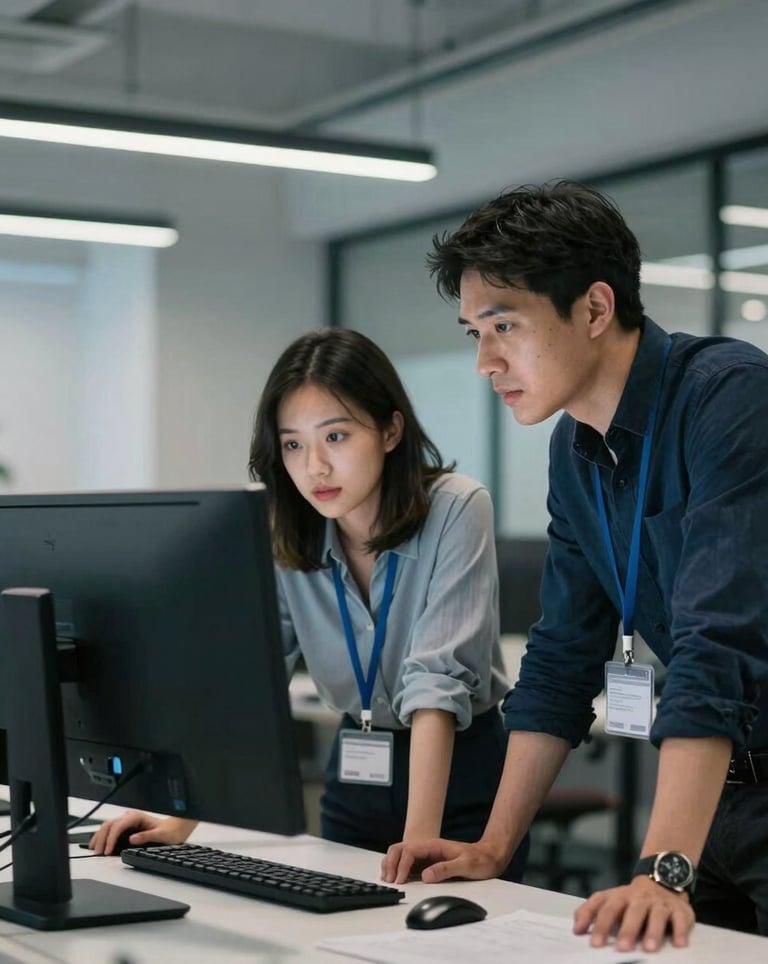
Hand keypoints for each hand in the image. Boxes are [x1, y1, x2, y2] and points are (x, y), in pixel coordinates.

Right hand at [87, 811, 196, 854]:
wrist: (174, 829)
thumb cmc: (169, 831)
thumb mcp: (161, 835)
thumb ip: (147, 836)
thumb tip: (132, 839)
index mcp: (137, 817)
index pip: (118, 826)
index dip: (111, 839)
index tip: (107, 851)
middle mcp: (130, 817)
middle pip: (109, 825)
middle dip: (101, 838)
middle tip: (98, 853)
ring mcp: (126, 822)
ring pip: (107, 826)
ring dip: (99, 837)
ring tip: (94, 850)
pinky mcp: (125, 828)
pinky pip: (110, 830)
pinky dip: (102, 837)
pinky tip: (98, 844)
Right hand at [381, 838, 503, 884]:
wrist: (489, 857)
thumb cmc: (480, 860)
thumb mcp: (466, 865)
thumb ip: (446, 870)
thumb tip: (425, 876)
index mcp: (434, 846)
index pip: (410, 851)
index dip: (402, 865)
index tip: (400, 880)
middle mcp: (428, 848)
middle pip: (401, 849)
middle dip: (391, 863)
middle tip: (388, 880)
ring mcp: (427, 856)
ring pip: (402, 855)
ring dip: (392, 864)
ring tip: (388, 879)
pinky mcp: (429, 864)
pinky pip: (409, 864)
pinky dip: (399, 869)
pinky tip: (397, 878)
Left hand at [573, 876, 694, 952]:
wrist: (661, 880)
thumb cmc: (631, 900)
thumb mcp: (609, 900)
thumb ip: (590, 912)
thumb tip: (576, 930)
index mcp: (619, 897)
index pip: (607, 908)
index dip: (600, 925)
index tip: (595, 944)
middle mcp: (639, 899)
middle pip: (632, 912)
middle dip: (627, 930)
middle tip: (622, 949)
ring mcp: (660, 904)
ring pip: (656, 915)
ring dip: (652, 931)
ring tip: (649, 948)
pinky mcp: (680, 910)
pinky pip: (681, 919)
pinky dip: (681, 931)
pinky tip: (679, 944)